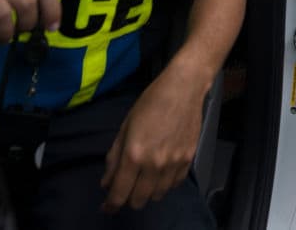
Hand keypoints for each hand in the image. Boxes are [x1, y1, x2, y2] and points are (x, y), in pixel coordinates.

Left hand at [100, 61, 207, 211]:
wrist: (183, 89)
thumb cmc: (150, 102)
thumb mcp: (125, 127)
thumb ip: (114, 157)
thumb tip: (107, 182)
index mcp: (134, 154)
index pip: (119, 193)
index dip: (110, 204)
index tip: (107, 207)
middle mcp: (154, 164)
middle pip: (138, 200)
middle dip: (128, 199)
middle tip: (126, 188)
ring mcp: (174, 164)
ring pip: (157, 196)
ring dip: (147, 193)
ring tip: (144, 180)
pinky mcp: (188, 160)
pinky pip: (174, 185)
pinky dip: (165, 185)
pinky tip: (160, 174)